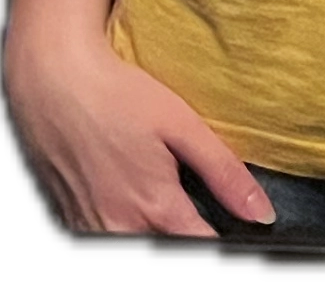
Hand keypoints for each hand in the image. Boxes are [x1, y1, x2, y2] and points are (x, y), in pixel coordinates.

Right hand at [4, 36, 275, 235]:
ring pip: (135, 250)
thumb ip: (223, 172)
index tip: (231, 231)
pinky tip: (122, 194)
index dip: (222, 248)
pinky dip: (121, 230)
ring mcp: (90, 234)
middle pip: (167, 254)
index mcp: (157, 210)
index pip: (202, 251)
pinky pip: (104, 242)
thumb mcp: (180, 124)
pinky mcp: (67, 226)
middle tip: (187, 202)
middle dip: (185, 240)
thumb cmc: (118, 96)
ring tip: (151, 191)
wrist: (51, 82)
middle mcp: (121, 233)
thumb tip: (263, 215)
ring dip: (153, 236)